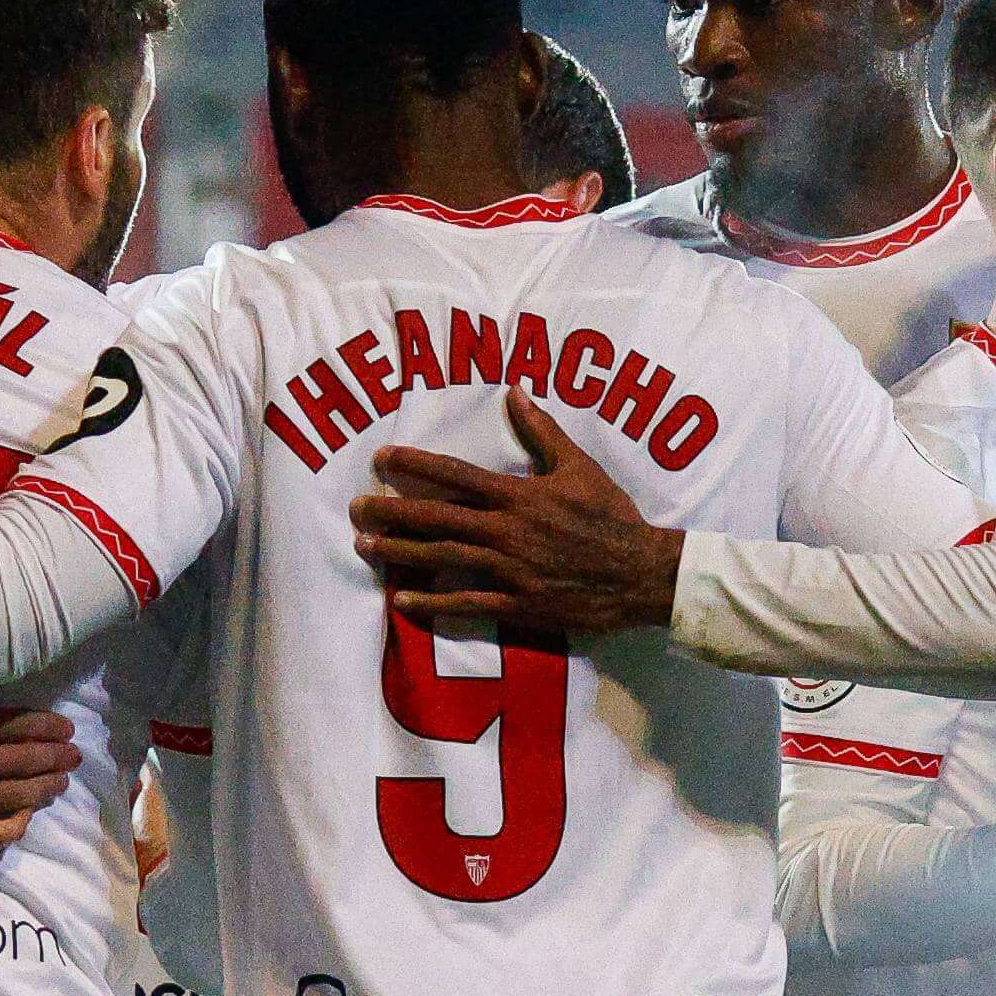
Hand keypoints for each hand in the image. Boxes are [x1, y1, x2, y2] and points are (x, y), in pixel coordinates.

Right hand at [0, 661, 86, 853]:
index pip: (14, 727)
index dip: (46, 727)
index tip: (66, 728)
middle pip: (23, 764)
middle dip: (55, 759)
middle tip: (74, 756)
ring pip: (15, 799)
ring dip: (44, 790)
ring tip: (59, 784)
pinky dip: (15, 825)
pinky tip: (25, 817)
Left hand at [351, 392, 678, 638]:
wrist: (641, 573)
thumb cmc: (612, 517)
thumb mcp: (580, 466)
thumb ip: (542, 432)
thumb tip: (515, 392)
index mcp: (518, 495)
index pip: (455, 474)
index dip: (414, 465)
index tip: (382, 459)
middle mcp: (505, 530)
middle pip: (436, 516)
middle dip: (391, 510)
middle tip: (354, 506)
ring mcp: (509, 569)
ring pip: (442, 556)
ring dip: (399, 551)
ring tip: (364, 545)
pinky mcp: (518, 603)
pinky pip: (466, 603)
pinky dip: (432, 602)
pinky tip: (401, 600)